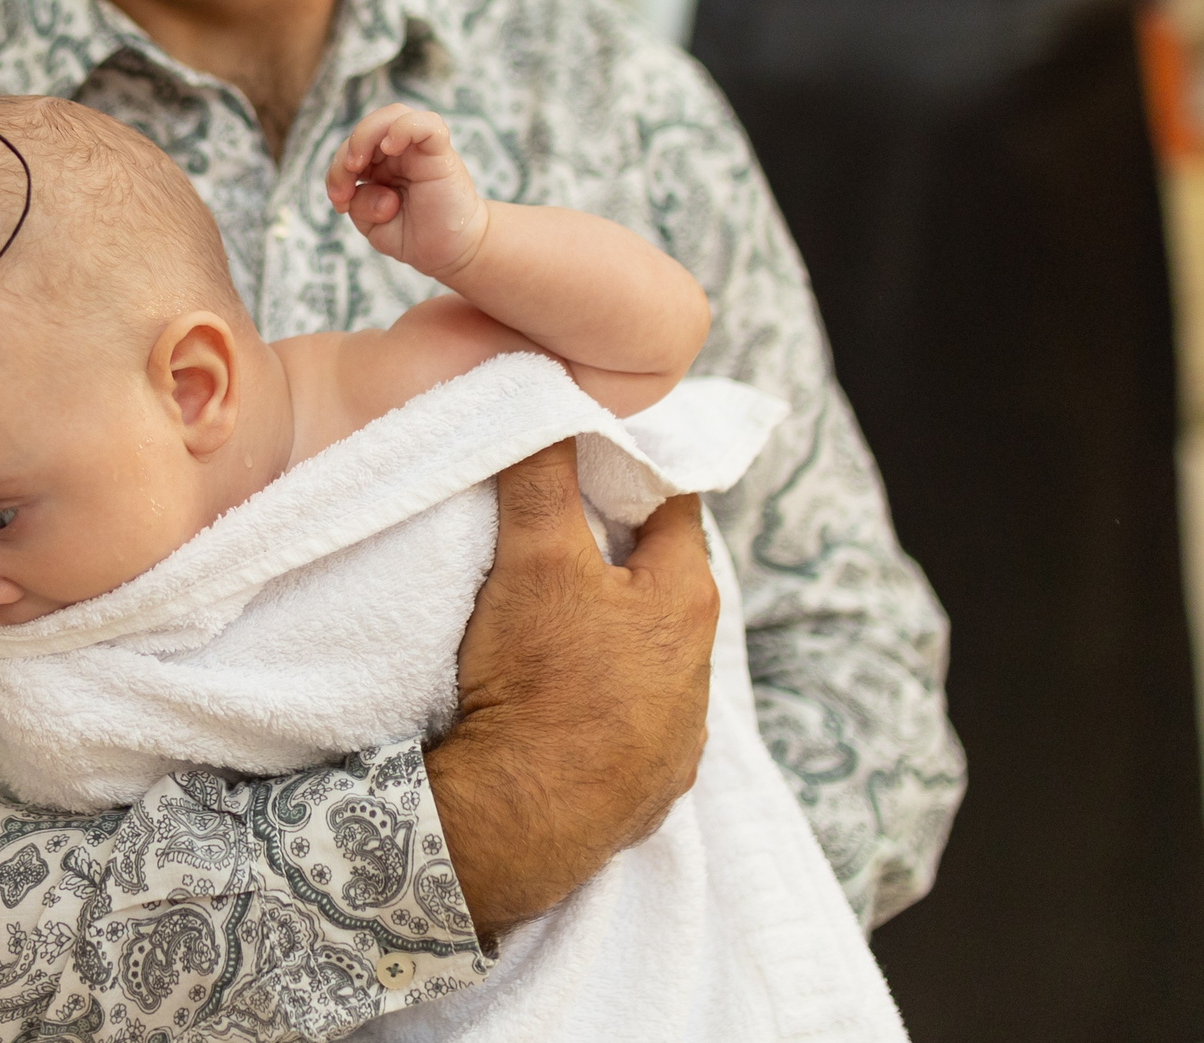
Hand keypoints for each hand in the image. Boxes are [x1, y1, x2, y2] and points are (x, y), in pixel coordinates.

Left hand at [327, 103, 488, 277]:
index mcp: (379, 165)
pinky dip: (403, 128)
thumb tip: (360, 184)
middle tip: (344, 192)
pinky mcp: (441, 153)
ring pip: (393, 115)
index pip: (349, 149)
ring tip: (357, 165)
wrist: (452, 252)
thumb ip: (358, 203)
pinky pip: (427, 124)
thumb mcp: (372, 225)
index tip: (341, 204)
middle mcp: (399, 152)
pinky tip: (389, 146)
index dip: (335, 172)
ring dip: (364, 136)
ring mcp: (420, 149)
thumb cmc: (414, 236)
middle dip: (343, 158)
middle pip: (366, 128)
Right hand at [423, 441, 717, 936]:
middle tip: (555, 526)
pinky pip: (627, 721)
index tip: (586, 452)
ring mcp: (676, 735)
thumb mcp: (534, 559)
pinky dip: (597, 698)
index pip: (672, 504)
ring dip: (606, 630)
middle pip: (658, 581)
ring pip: (645, 654)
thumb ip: (541, 476)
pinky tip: (553, 697)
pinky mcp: (647, 786)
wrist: (522, 818)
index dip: (628, 471)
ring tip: (546, 615)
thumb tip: (546, 401)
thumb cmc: (540, 680)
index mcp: (685, 599)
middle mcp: (697, 668)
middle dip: (613, 552)